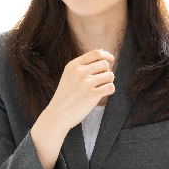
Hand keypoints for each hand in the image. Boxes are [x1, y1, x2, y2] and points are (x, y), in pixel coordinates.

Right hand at [31, 50, 114, 168]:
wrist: (58, 115)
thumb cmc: (66, 96)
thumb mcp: (69, 76)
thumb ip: (83, 67)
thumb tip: (105, 61)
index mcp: (73, 65)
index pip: (96, 53)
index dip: (106, 55)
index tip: (111, 59)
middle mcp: (79, 72)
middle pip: (104, 64)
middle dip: (106, 71)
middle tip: (102, 80)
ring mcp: (86, 83)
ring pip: (109, 75)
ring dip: (109, 81)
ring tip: (102, 88)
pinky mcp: (92, 95)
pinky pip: (110, 87)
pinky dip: (110, 90)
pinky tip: (103, 93)